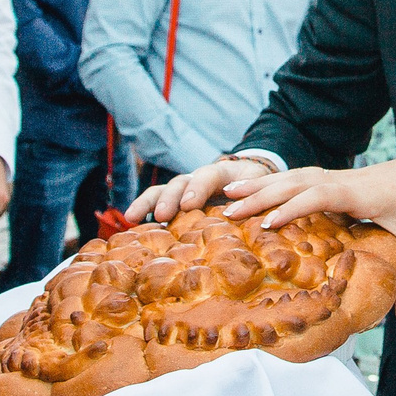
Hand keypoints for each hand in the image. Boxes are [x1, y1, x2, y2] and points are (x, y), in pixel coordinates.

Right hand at [123, 156, 269, 226]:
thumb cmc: (258, 190)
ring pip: (163, 190)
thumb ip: (260, 201)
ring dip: (148, 202)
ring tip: (132, 217)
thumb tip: (265, 222)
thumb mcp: (263, 192)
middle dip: (170, 198)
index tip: (189, 204)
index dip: (198, 188)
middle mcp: (200, 179)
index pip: (209, 176)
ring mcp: (185, 188)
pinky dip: (143, 208)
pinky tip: (130, 221)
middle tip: (163, 215)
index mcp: (224, 174)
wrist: (251, 178)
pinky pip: (156, 201)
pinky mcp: (176, 200)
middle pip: (181, 182)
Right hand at [216, 142, 395, 325]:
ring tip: (229, 195)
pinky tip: (260, 193)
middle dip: (261, 194)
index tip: (264, 223)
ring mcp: (346, 176)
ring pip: (297, 175)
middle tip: (225, 209)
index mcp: (365, 192)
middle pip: (297, 181)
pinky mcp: (346, 179)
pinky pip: (306, 179)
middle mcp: (349, 180)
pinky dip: (280, 184)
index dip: (292, 207)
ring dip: (264, 185)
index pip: (321, 195)